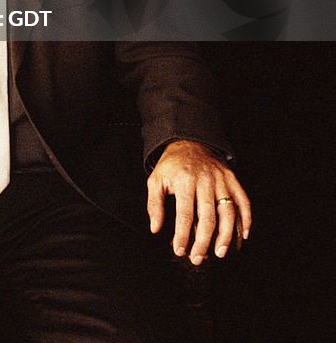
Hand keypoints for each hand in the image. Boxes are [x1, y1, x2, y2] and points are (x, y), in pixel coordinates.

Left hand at [147, 140, 251, 264]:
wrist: (189, 142)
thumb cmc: (172, 165)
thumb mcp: (156, 179)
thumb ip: (154, 204)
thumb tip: (155, 228)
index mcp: (185, 181)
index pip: (184, 213)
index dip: (183, 235)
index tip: (180, 251)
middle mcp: (205, 181)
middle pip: (208, 216)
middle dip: (203, 241)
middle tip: (198, 258)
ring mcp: (221, 180)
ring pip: (227, 212)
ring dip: (226, 235)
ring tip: (220, 252)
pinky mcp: (233, 180)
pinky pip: (243, 201)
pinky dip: (246, 219)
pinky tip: (243, 236)